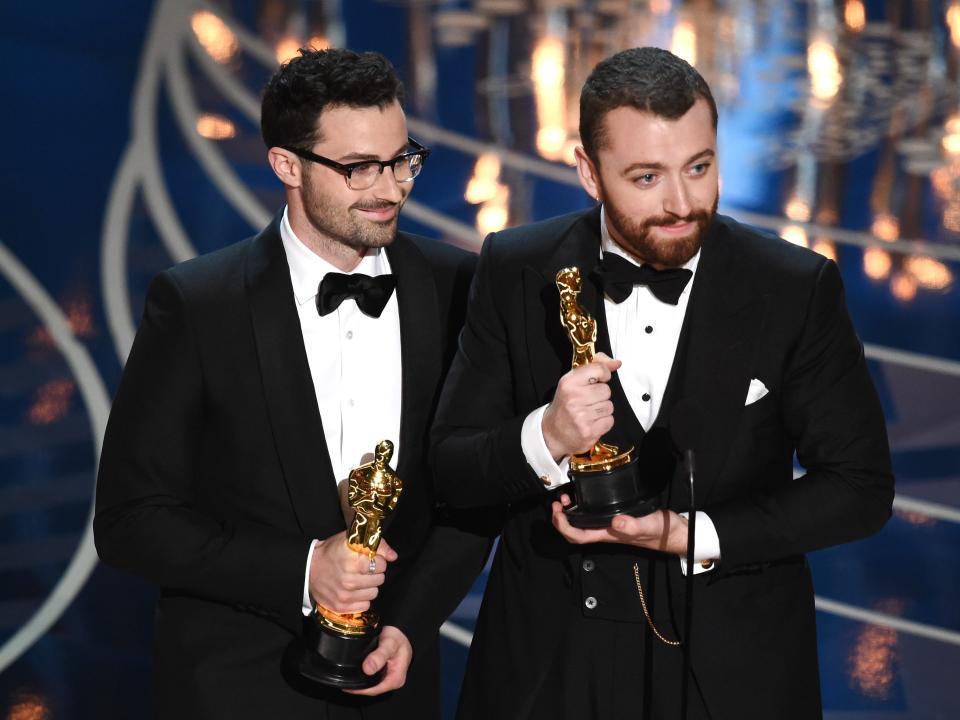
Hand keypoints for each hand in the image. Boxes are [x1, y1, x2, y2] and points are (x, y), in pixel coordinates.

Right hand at [308, 533, 397, 612]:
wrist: (308, 568)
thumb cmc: (331, 552)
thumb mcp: (350, 540)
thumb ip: (376, 545)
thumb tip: (393, 556)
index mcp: (352, 561)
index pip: (381, 564)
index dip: (378, 560)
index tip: (371, 559)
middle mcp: (348, 579)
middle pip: (379, 579)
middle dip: (375, 573)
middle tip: (365, 570)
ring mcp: (344, 595)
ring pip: (374, 593)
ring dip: (369, 586)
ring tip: (360, 580)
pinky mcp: (341, 607)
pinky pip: (365, 605)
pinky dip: (362, 598)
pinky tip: (355, 591)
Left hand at [344, 625, 412, 695]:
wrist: (401, 632)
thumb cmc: (398, 638)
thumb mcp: (390, 644)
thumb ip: (379, 655)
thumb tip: (368, 669)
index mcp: (396, 679)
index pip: (375, 690)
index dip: (360, 689)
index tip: (348, 685)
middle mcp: (392, 681)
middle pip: (371, 689)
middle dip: (358, 686)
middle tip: (343, 679)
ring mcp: (388, 679)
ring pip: (371, 685)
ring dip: (360, 681)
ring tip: (346, 676)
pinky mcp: (383, 675)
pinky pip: (371, 679)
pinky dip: (363, 677)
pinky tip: (354, 673)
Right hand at [542, 353, 621, 460]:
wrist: (553, 433)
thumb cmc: (565, 404)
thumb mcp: (573, 382)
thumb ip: (594, 367)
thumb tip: (617, 363)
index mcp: (568, 383)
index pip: (598, 369)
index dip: (604, 374)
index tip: (599, 379)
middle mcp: (573, 398)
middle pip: (606, 390)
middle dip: (601, 395)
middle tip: (588, 401)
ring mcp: (581, 416)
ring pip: (609, 406)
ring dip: (602, 410)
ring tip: (589, 412)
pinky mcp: (589, 431)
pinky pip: (610, 421)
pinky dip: (603, 422)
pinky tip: (592, 423)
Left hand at [551, 494, 687, 555]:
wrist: (674, 532)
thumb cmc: (661, 530)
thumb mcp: (649, 525)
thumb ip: (634, 524)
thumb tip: (615, 522)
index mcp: (608, 535)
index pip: (578, 536)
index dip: (563, 526)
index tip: (558, 511)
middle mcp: (605, 531)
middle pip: (574, 531)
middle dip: (560, 519)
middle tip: (558, 502)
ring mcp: (609, 526)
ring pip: (581, 523)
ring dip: (569, 513)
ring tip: (567, 498)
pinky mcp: (614, 518)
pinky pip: (592, 515)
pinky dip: (582, 507)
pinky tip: (583, 496)